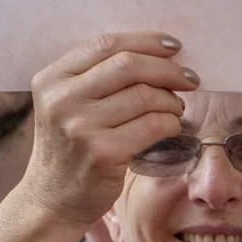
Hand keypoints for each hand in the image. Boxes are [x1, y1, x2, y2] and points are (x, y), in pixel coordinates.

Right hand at [20, 32, 197, 228]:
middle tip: (189, 78)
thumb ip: (97, 76)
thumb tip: (158, 52)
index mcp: (52, 79)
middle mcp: (62, 100)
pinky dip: (171, 122)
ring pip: (145, 95)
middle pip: (128, 65)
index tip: (174, 46)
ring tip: (175, 108)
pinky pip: (153, 125)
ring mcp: (80, 127)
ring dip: (171, 99)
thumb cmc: (70, 146)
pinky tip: (170, 127)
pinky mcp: (102, 153)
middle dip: (167, 68)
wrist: (52, 200)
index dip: (146, 41)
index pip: (105, 44)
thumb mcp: (67, 104)